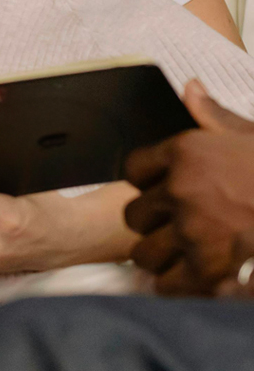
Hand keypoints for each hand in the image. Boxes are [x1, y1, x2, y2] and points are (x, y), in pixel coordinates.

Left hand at [125, 78, 253, 295]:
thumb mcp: (252, 137)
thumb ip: (215, 116)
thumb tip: (189, 88)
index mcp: (185, 152)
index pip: (133, 169)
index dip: (147, 183)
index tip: (163, 191)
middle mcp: (181, 189)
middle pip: (134, 214)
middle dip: (153, 223)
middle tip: (176, 227)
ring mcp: (192, 232)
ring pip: (144, 252)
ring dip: (161, 257)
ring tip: (183, 255)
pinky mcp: (208, 274)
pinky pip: (166, 285)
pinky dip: (177, 286)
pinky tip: (195, 279)